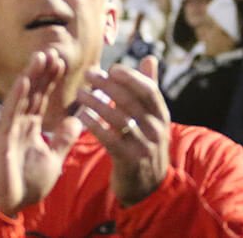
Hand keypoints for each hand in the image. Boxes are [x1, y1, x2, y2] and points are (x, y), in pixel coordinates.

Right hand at [0, 50, 82, 215]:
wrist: (8, 204)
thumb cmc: (26, 185)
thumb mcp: (53, 159)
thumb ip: (63, 140)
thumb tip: (76, 120)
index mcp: (29, 127)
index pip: (41, 98)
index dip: (50, 79)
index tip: (61, 61)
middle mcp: (17, 123)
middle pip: (32, 92)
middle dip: (42, 72)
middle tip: (52, 50)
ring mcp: (8, 128)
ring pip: (21, 97)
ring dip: (31, 76)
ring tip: (40, 57)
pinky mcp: (1, 137)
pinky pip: (10, 113)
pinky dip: (17, 96)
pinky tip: (24, 81)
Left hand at [76, 56, 168, 206]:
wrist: (147, 185)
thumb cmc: (144, 142)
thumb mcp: (151, 117)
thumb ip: (149, 88)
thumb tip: (149, 57)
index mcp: (162, 115)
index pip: (149, 90)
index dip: (130, 77)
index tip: (111, 68)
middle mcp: (156, 130)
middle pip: (131, 101)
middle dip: (108, 85)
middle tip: (89, 75)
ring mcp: (144, 146)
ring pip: (118, 119)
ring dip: (96, 103)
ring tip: (80, 93)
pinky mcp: (129, 160)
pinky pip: (110, 139)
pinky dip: (95, 125)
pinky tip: (82, 116)